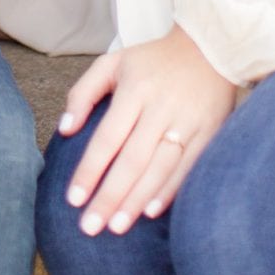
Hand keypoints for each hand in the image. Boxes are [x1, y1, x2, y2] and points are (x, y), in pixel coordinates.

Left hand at [58, 25, 235, 236]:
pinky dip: (170, 191)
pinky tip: (151, 212)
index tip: (73, 199)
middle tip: (90, 227)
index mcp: (135, 89)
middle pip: (132, 160)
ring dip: (137, 200)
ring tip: (116, 227)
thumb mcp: (112, 62)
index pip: (107, 137)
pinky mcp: (209, 133)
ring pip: (159, 168)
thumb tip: (65, 129)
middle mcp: (161, 107)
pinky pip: (188, 168)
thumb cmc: (153, 59)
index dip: (90, 170)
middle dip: (110, 196)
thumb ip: (83, 92)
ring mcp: (187, 122)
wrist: (210, 47)